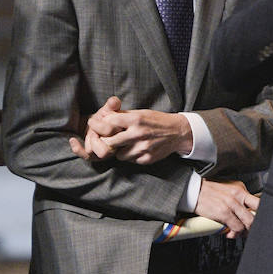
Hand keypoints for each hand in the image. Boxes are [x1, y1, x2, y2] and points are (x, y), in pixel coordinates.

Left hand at [69, 96, 191, 164]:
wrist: (177, 132)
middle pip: (110, 142)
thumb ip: (122, 115)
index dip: (99, 125)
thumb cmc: (156, 120)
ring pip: (119, 155)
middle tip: (107, 140)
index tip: (94, 125)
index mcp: (136, 119)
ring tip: (127, 144)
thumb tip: (102, 117)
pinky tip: (137, 149)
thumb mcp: (140, 112)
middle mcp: (138, 134)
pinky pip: (130, 160)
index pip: (109, 123)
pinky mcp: (146, 159)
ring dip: (119, 151)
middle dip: (106, 141)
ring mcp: (143, 148)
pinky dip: (131, 156)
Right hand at [194, 179, 258, 238]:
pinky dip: (235, 233)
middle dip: (256, 223)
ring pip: (249, 222)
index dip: (261, 213)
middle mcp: (238, 195)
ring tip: (239, 232)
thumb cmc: (208, 191)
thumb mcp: (227, 189)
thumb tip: (245, 210)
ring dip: (246, 230)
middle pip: (257, 212)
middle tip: (251, 228)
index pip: (258, 201)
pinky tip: (230, 233)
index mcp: (240, 188)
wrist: (193, 190)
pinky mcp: (224, 213)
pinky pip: (237, 227)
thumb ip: (237, 198)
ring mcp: (231, 204)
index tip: (258, 219)